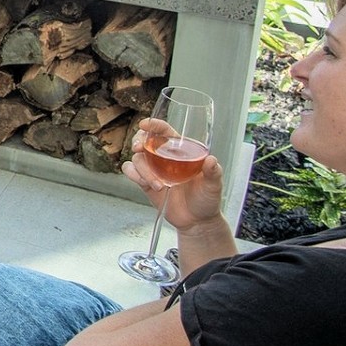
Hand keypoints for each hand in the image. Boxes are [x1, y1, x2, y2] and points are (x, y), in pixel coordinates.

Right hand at [124, 117, 224, 232]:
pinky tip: (147, 185)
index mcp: (181, 151)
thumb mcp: (214, 185)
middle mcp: (165, 157)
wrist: (197, 221)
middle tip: (139, 148)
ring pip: (137, 158)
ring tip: (159, 185)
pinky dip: (135, 175)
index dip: (154, 125)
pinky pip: (131, 172)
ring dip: (143, 169)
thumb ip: (213, 172)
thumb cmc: (207, 199)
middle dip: (138, 141)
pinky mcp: (145, 183)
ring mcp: (154, 170)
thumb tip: (211, 160)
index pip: (165, 132)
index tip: (145, 124)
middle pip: (145, 140)